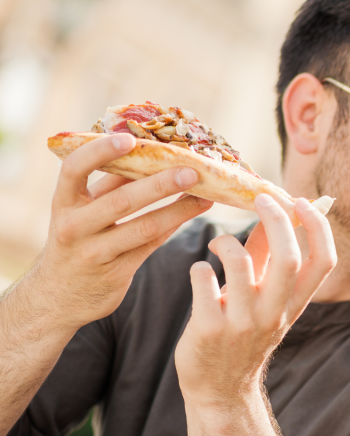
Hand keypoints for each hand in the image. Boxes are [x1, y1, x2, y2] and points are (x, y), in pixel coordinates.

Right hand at [33, 133, 211, 329]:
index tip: (129, 139)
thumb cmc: (77, 241)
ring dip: (178, 209)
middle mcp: (74, 227)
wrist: (57, 297)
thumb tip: (146, 151)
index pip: (74, 170)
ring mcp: (94, 252)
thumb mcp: (80, 212)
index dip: (100, 152)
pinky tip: (193, 212)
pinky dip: (174, 226)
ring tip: (206, 195)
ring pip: (143, 227)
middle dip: (160, 184)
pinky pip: (150, 246)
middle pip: (121, 200)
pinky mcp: (115, 273)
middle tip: (192, 171)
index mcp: (63, 203)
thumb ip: (106, 186)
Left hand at [174, 195, 336, 408]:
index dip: (318, 227)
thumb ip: (267, 256)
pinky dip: (199, 268)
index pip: (324, 261)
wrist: (220, 390)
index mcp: (295, 304)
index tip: (302, 202)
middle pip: (288, 257)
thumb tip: (273, 211)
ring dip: (226, 242)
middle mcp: (275, 314)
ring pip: (239, 264)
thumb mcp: (265, 298)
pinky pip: (203, 280)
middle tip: (259, 199)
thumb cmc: (242, 333)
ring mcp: (242, 323)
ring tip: (218, 245)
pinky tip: (199, 273)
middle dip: (276, 219)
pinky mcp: (209, 330)